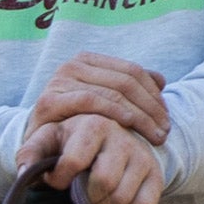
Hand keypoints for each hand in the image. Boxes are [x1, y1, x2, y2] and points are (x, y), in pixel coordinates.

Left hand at [16, 114, 163, 203]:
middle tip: (78, 192)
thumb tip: (22, 174)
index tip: (56, 180)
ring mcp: (142, 156)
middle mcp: (121, 137)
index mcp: (93, 124)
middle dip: (84, 196)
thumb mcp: (48, 140)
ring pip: (122, 197)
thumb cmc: (71, 141)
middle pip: (103, 182)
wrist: (108, 137)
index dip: (60, 179)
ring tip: (94, 198)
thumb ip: (30, 153)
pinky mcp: (156, 174)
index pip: (74, 162)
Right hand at [24, 52, 168, 147]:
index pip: (133, 71)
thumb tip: (161, 80)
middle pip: (126, 81)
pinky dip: (114, 112)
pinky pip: (91, 101)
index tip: (167, 117)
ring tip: (154, 135)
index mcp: (88, 60)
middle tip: (165, 131)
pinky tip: (129, 126)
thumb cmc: (74, 123)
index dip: (154, 94)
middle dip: (151, 107)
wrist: (37, 143)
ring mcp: (59, 81)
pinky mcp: (50, 101)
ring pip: (113, 92)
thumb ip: (128, 89)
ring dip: (140, 116)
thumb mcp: (103, 103)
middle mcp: (72, 66)